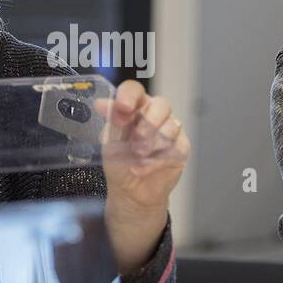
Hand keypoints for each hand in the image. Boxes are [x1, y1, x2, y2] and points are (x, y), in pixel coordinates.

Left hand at [95, 78, 189, 213]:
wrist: (129, 192)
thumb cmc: (119, 163)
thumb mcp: (109, 141)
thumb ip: (110, 121)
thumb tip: (100, 103)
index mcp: (136, 107)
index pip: (135, 90)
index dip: (130, 96)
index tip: (123, 108)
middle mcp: (155, 114)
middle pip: (161, 104)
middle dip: (148, 123)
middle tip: (135, 141)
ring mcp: (171, 129)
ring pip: (170, 127)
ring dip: (151, 145)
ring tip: (135, 157)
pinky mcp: (181, 148)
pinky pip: (174, 148)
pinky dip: (154, 161)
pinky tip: (140, 168)